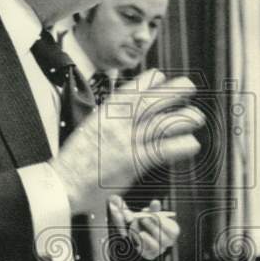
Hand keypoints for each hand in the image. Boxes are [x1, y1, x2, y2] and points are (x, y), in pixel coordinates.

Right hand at [50, 69, 203, 214]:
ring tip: (196, 116)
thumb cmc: (75, 162)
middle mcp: (116, 125)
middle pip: (150, 102)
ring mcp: (125, 143)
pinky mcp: (132, 164)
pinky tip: (191, 144)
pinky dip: (178, 147)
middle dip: (172, 92)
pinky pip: (160, 151)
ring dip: (181, 118)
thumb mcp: (89, 130)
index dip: (148, 81)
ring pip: (159, 124)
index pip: (130, 91)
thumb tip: (124, 114)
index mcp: (104, 114)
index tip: (161, 76)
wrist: (63, 183)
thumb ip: (108, 121)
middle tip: (189, 87)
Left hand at [108, 196, 179, 260]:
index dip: (163, 223)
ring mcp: (160, 250)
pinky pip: (146, 252)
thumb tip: (155, 202)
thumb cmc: (150, 221)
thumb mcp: (152, 213)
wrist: (142, 232)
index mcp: (173, 231)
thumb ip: (154, 209)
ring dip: (147, 239)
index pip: (173, 231)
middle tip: (143, 218)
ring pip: (156, 247)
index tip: (153, 215)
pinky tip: (136, 237)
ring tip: (140, 232)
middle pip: (164, 239)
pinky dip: (140, 244)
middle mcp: (169, 242)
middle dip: (153, 228)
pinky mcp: (150, 255)